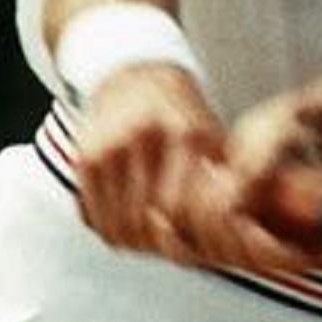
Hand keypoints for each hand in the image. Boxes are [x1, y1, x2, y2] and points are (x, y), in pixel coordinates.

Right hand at [74, 67, 321, 272]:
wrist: (132, 73)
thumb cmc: (180, 113)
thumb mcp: (213, 137)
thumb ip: (224, 185)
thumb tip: (237, 239)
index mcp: (188, 134)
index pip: (184, 212)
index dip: (191, 239)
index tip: (202, 247)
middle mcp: (146, 139)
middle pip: (150, 225)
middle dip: (165, 245)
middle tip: (178, 246)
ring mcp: (111, 149)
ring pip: (120, 229)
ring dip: (138, 243)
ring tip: (154, 237)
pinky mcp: (85, 158)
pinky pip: (93, 218)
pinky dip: (111, 230)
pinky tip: (129, 222)